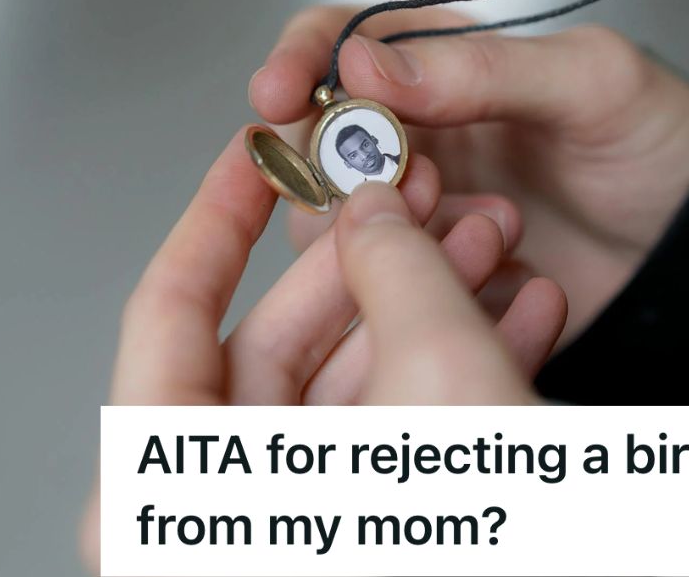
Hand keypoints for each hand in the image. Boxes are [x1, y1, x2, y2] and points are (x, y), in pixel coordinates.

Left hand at [79, 129, 566, 570]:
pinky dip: (456, 372)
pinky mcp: (370, 539)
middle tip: (424, 199)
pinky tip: (519, 316)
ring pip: (353, 388)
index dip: (221, 214)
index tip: (260, 152)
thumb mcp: (443, 380)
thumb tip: (378, 212)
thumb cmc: (484, 557)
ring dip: (433, 308)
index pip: (169, 312)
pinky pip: (397, 437)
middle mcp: (223, 522)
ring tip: (497, 249)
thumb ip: (398, 268)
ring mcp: (299, 534)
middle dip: (375, 260)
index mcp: (177, 496)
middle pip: (278, 347)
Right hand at [250, 6, 688, 338]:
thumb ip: (483, 70)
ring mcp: (431, 210)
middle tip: (406, 181)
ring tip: (483, 227)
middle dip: (341, 162)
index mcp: (452, 65)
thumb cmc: (663, 147)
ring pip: (345, 220)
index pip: (343, 44)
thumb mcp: (590, 84)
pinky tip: (494, 272)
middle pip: (323, 140)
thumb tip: (370, 65)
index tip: (279, 92)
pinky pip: (391, 282)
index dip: (301, 61)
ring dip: (390, 228)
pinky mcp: (443, 275)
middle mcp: (427, 136)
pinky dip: (421, 279)